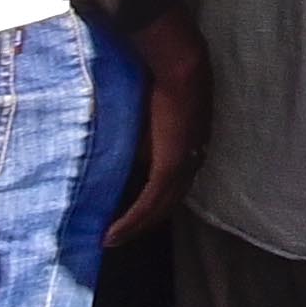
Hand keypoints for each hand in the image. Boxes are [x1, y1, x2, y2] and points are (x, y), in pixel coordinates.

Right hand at [107, 11, 209, 242]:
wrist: (180, 66)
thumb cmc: (167, 78)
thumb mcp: (156, 112)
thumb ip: (147, 134)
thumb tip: (128, 148)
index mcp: (193, 145)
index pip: (177, 182)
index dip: (159, 200)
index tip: (139, 212)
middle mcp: (192, 159)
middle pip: (169, 201)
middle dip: (146, 221)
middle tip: (122, 236)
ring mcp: (182, 165)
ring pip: (158, 208)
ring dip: (135, 227)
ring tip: (113, 240)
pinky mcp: (168, 168)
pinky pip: (147, 204)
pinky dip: (130, 222)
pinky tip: (112, 235)